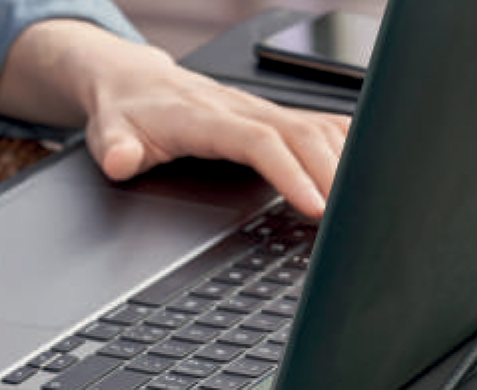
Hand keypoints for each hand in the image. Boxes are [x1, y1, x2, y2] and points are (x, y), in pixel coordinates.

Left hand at [0, 21, 349, 218]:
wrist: (134, 81)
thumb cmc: (128, 111)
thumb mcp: (108, 131)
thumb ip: (114, 147)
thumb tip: (120, 159)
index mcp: (205, 117)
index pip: (258, 141)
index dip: (290, 172)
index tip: (313, 207)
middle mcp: (243, 109)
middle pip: (302, 135)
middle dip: (333, 175)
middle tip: (353, 220)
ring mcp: (263, 112)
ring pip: (319, 129)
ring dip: (346, 164)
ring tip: (365, 208)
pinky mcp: (276, 118)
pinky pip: (323, 125)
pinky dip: (350, 147)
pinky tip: (368, 173)